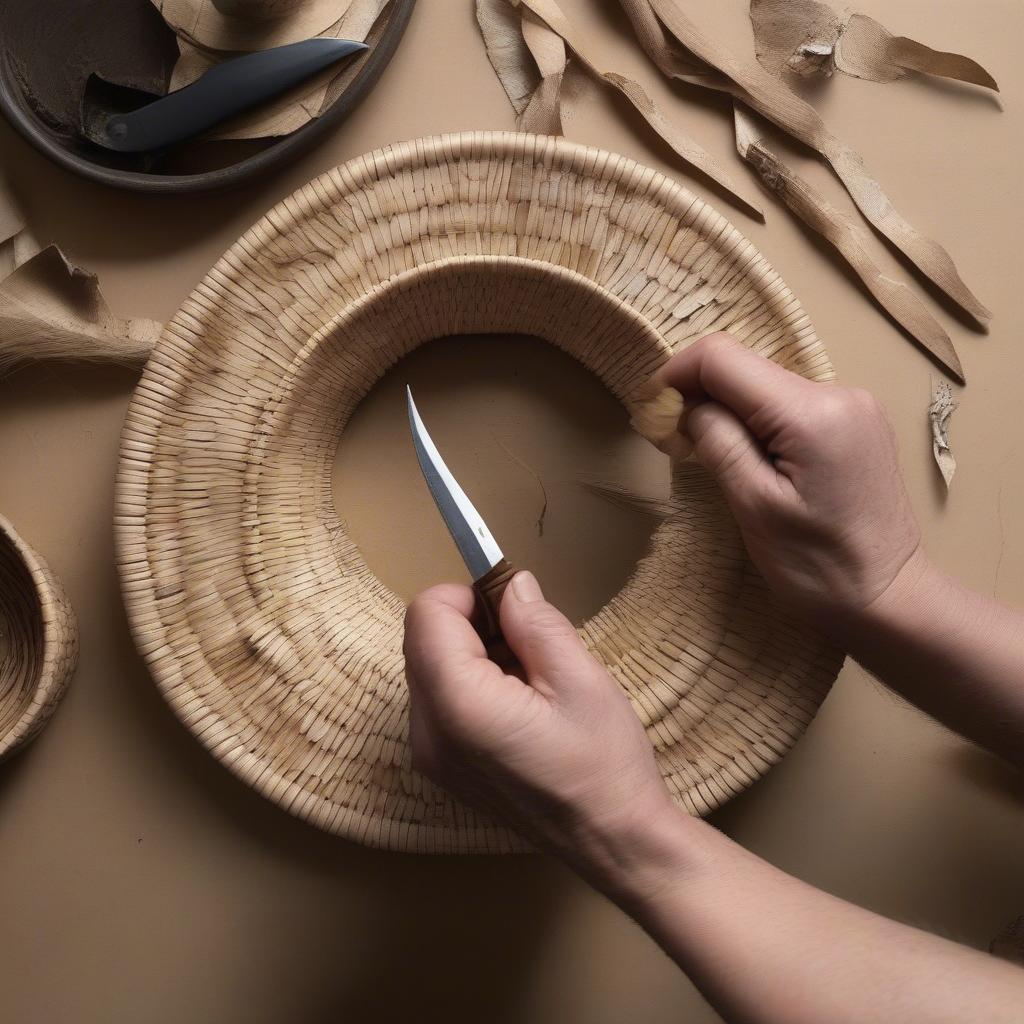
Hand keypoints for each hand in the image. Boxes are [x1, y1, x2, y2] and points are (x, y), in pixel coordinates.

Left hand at [403, 572, 671, 873]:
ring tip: (531, 679)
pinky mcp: (442, 769)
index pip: (426, 615)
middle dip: (471, 625)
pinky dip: (471, 685)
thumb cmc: (604, 765)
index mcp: (459, 705)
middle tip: (529, 643)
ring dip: (473, 655)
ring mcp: (431, 756)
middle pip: (423, 642)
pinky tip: (520, 703)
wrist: (614, 843)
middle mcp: (429, 733)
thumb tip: (510, 584)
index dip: (467, 596)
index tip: (510, 607)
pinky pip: (439, 702)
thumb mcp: (580, 679)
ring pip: (429, 669)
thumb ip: (536, 623)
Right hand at [654, 332, 921, 634]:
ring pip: (766, 384)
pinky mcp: (857, 421)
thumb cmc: (818, 568)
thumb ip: (718, 443)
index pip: (722, 357)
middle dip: (698, 395)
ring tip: (706, 454)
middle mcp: (838, 392)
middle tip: (671, 441)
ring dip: (728, 410)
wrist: (890, 599)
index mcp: (812, 412)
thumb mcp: (755, 506)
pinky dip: (758, 420)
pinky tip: (748, 457)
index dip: (675, 375)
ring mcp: (853, 404)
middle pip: (745, 367)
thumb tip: (685, 406)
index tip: (651, 412)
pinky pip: (790, 403)